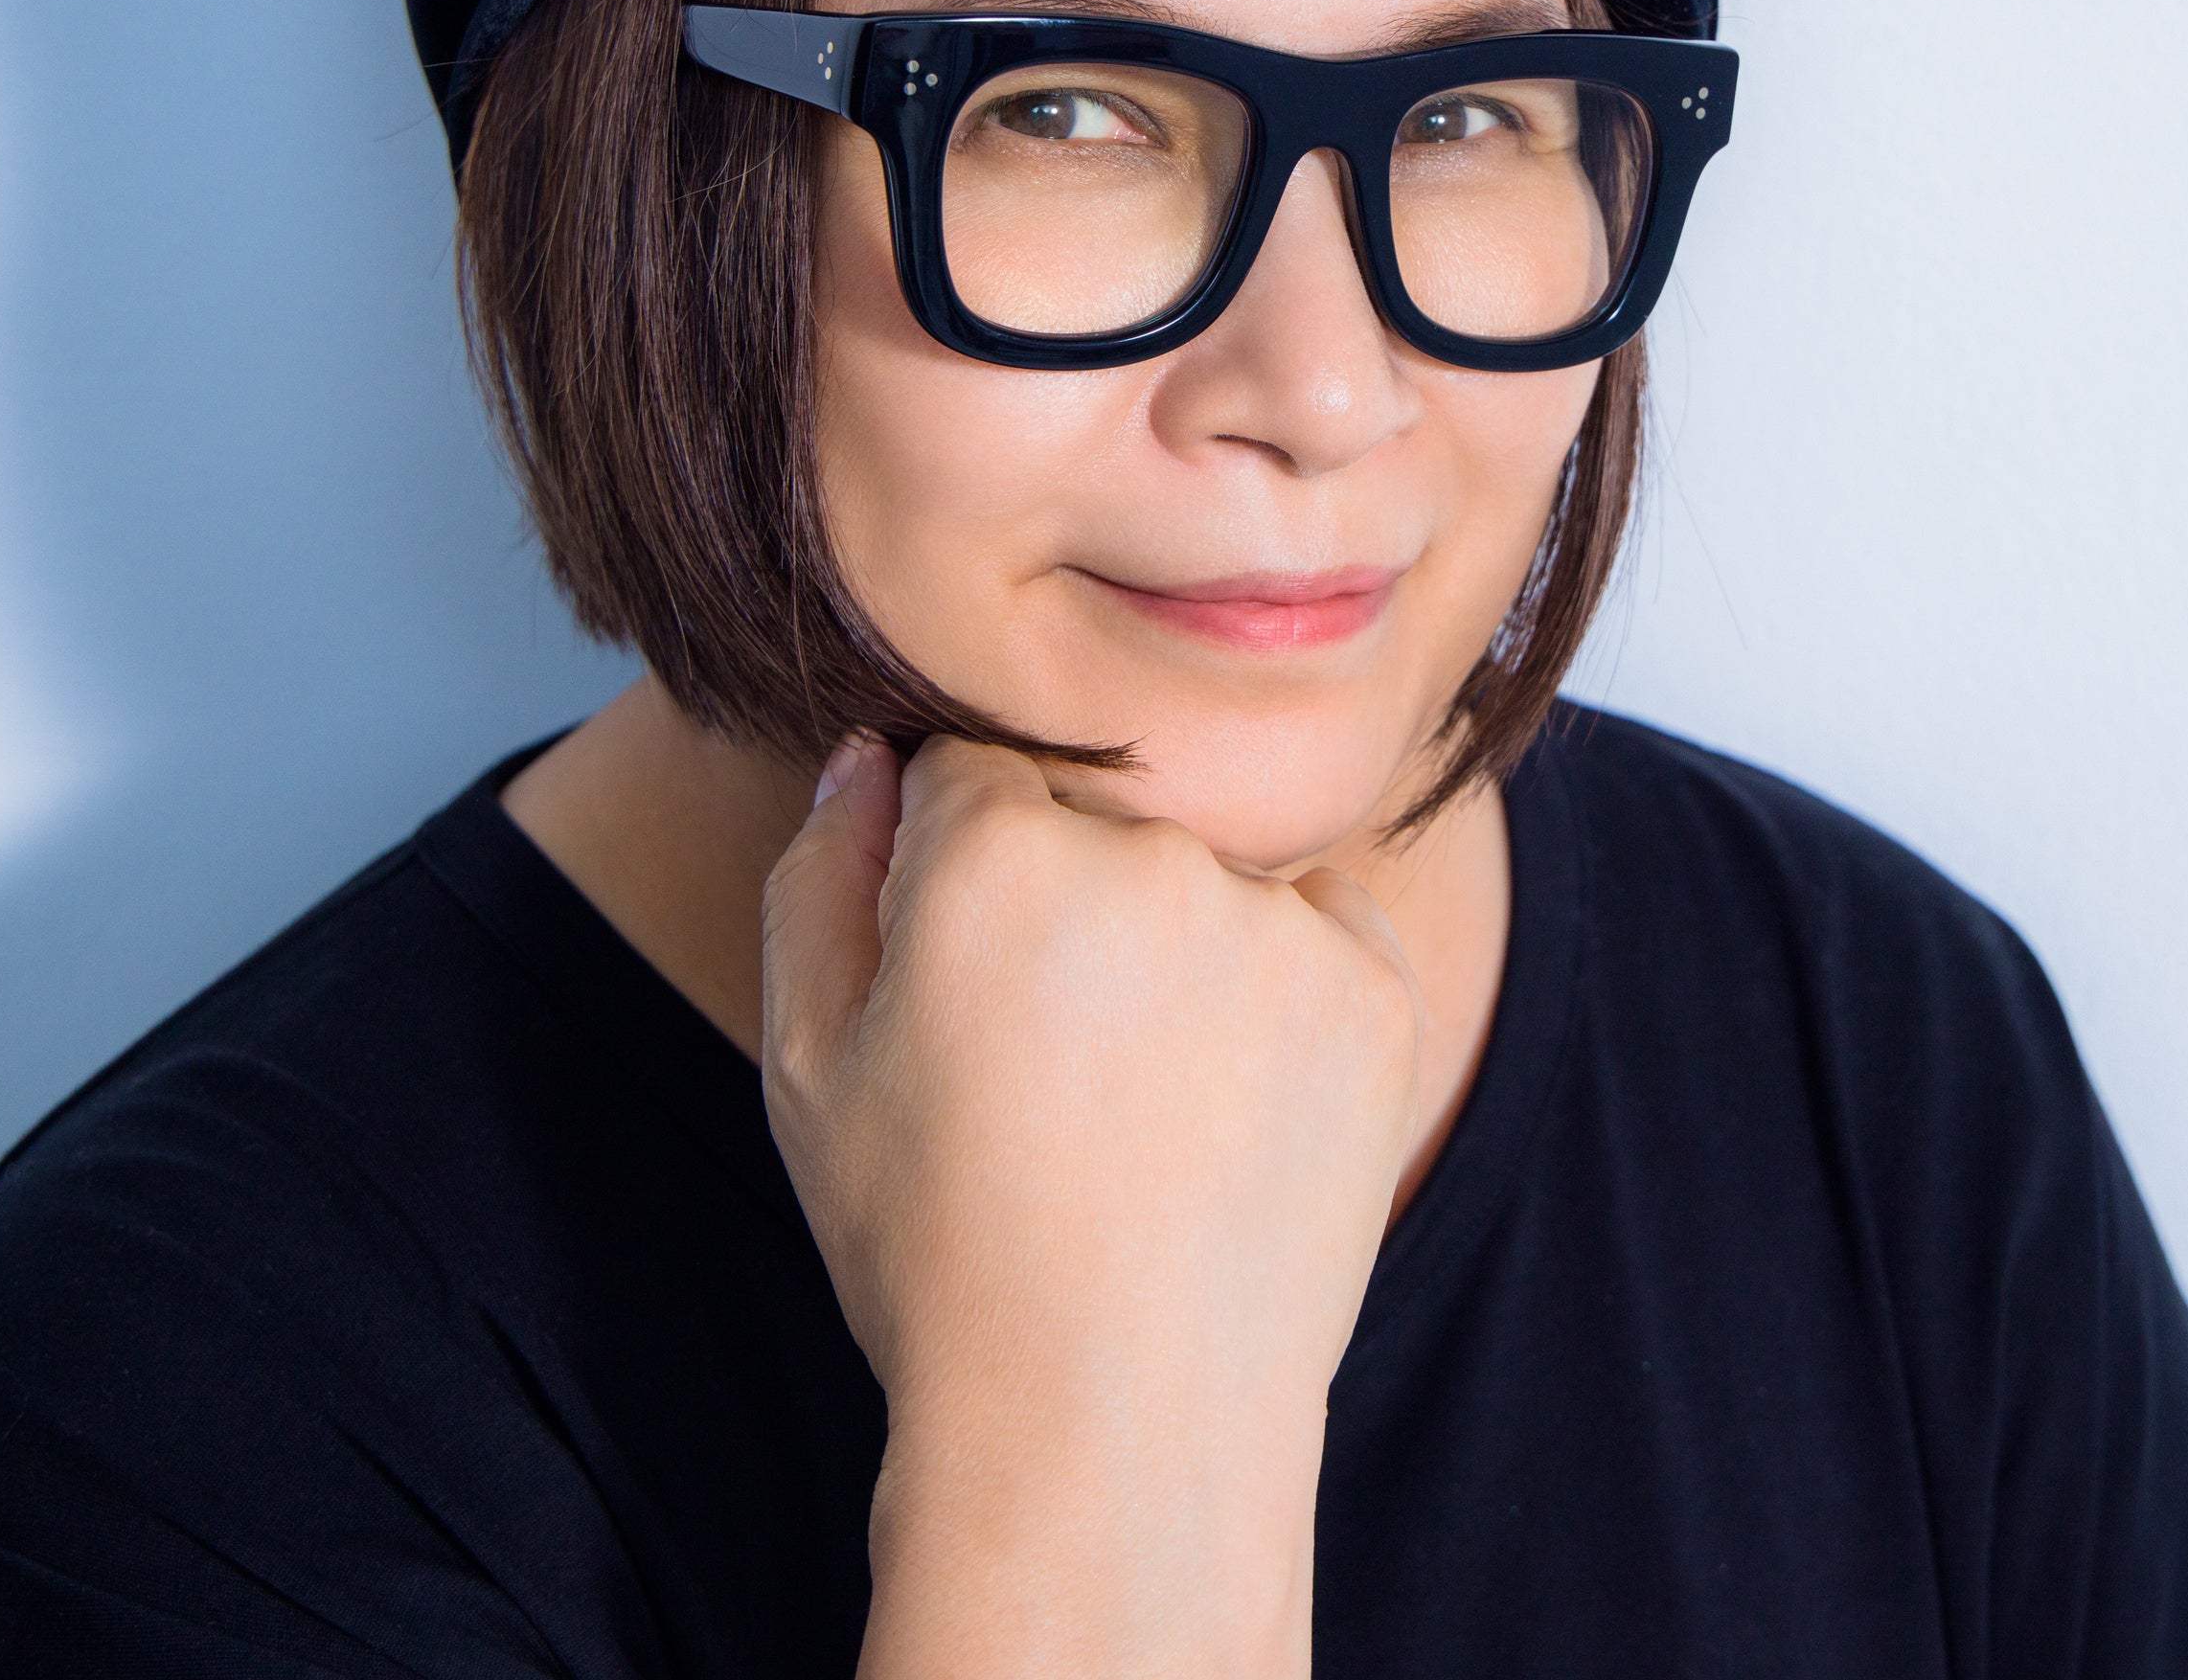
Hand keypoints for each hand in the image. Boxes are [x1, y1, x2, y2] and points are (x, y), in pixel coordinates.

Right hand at [760, 735, 1427, 1677]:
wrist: (1115, 1427)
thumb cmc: (940, 1257)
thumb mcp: (810, 1070)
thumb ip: (820, 877)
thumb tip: (871, 760)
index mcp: (995, 850)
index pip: (969, 768)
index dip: (953, 876)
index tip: (965, 986)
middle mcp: (1151, 853)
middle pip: (1096, 813)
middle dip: (1066, 900)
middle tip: (1051, 1069)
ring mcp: (1280, 919)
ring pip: (1209, 871)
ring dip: (1179, 941)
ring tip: (1140, 1110)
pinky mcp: (1377, 987)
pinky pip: (1314, 929)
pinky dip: (1277, 995)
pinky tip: (1222, 1116)